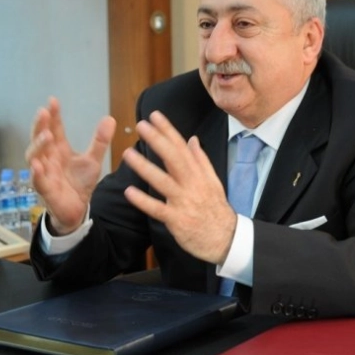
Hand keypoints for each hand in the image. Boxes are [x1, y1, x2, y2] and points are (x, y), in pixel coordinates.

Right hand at [25, 97, 114, 234]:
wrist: (77, 209)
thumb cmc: (80, 182)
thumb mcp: (93, 160)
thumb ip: (99, 141)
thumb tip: (110, 118)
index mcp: (58, 150)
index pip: (54, 128)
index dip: (53, 115)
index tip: (53, 101)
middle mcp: (48, 159)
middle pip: (39, 139)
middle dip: (40, 126)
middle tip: (44, 112)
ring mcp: (44, 173)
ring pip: (34, 157)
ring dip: (38, 146)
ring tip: (46, 135)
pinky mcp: (45, 190)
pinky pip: (37, 181)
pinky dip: (36, 173)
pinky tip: (37, 165)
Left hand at [122, 111, 236, 264]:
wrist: (226, 239)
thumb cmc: (216, 210)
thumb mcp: (214, 181)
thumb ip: (201, 160)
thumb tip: (192, 139)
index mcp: (199, 174)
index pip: (182, 147)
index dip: (168, 130)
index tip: (155, 116)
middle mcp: (192, 184)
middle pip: (173, 159)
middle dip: (157, 141)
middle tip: (141, 125)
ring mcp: (184, 202)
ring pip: (163, 181)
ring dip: (145, 167)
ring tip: (127, 154)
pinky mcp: (176, 220)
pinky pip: (157, 209)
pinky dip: (143, 201)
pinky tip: (129, 192)